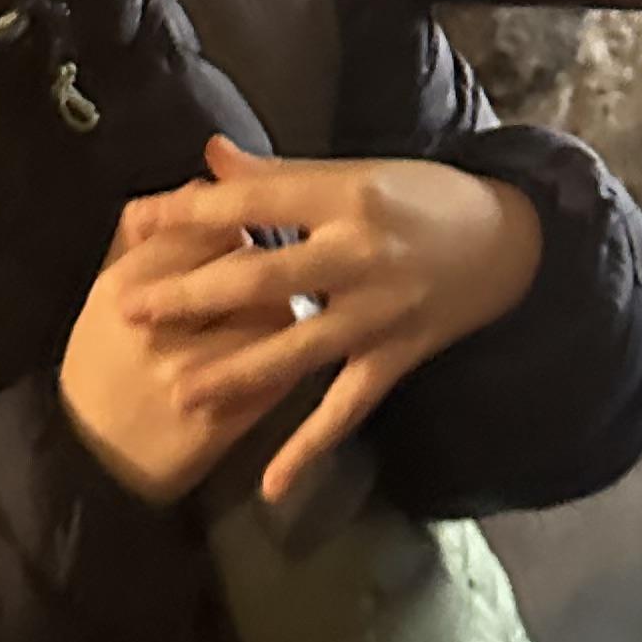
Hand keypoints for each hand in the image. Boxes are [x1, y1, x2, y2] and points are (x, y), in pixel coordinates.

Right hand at [58, 197, 318, 505]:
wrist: (94, 460)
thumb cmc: (103, 364)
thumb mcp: (109, 294)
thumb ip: (149, 235)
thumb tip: (198, 176)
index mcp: (125, 285)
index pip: (208, 225)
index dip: (238, 221)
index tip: (245, 228)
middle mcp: (159, 327)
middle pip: (250, 264)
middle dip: (273, 261)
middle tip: (278, 264)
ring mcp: (194, 376)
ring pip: (279, 316)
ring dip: (291, 307)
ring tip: (285, 305)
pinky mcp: (226, 419)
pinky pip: (285, 372)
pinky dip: (298, 355)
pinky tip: (294, 349)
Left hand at [91, 138, 545, 505]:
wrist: (512, 240)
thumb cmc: (426, 197)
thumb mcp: (357, 172)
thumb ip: (280, 174)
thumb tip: (210, 154)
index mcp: (345, 196)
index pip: (252, 203)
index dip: (189, 211)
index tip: (134, 221)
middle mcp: (358, 254)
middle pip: (262, 276)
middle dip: (190, 295)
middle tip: (128, 310)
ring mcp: (378, 312)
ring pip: (296, 349)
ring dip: (235, 374)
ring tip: (178, 391)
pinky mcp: (398, 357)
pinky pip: (347, 408)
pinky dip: (310, 448)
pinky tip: (272, 487)